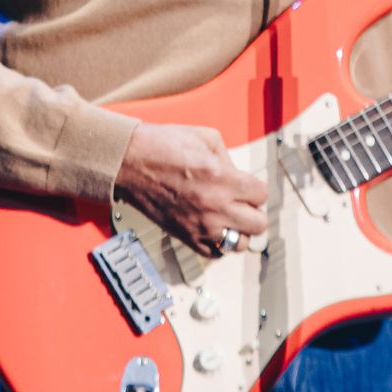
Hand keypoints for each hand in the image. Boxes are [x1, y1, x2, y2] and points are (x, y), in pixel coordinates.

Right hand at [114, 122, 268, 257]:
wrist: (130, 163)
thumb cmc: (163, 146)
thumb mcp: (206, 137)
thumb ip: (229, 159)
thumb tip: (239, 176)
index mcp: (223, 179)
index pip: (261, 194)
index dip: (255, 187)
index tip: (246, 184)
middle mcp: (215, 207)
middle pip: (258, 224)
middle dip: (253, 210)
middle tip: (241, 202)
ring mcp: (201, 226)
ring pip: (240, 244)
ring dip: (238, 230)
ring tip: (228, 217)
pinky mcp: (186, 237)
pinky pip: (215, 254)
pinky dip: (219, 244)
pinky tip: (214, 228)